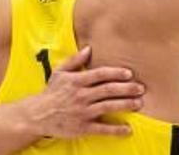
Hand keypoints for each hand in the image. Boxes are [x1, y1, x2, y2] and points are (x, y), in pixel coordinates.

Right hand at [29, 47, 143, 138]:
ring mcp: (82, 112)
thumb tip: (89, 48)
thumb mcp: (60, 72)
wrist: (37, 115)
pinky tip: (128, 129)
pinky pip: (102, 129)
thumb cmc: (51, 92)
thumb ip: (74, 60)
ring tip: (138, 103)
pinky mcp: (82, 127)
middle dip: (126, 89)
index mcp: (77, 81)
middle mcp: (81, 95)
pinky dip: (116, 130)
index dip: (116, 73)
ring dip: (125, 105)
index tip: (129, 74)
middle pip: (108, 90)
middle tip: (141, 88)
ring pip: (108, 106)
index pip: (100, 74)